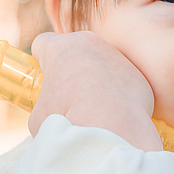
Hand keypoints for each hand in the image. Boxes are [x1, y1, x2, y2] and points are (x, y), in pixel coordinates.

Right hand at [29, 31, 161, 150]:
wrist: (112, 130)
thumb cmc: (69, 121)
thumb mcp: (38, 119)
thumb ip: (42, 107)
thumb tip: (49, 116)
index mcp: (58, 49)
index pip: (43, 43)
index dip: (41, 60)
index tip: (45, 77)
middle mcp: (88, 43)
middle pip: (74, 50)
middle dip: (70, 68)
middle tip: (68, 97)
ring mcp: (114, 55)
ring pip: (99, 63)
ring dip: (95, 79)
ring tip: (94, 110)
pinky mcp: (135, 72)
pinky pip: (121, 78)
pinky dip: (116, 91)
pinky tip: (114, 113)